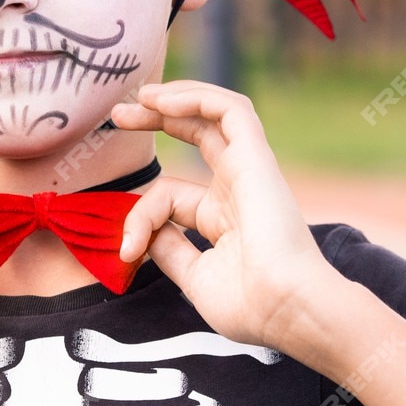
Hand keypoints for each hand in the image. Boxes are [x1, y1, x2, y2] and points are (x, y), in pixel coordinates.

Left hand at [111, 80, 339, 352]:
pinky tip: (162, 102)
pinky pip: (230, 111)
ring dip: (175, 99)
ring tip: (139, 97)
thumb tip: (140, 233)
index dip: (140, 215)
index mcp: (224, 216)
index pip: (170, 194)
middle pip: (194, 134)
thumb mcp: (194, 276)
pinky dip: (196, 98)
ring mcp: (249, 170)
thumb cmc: (250, 304)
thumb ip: (168, 249)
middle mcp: (237, 186)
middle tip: (119, 114)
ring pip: (214, 113)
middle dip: (155, 119)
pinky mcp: (257, 158)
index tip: (127, 250)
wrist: (286, 307)